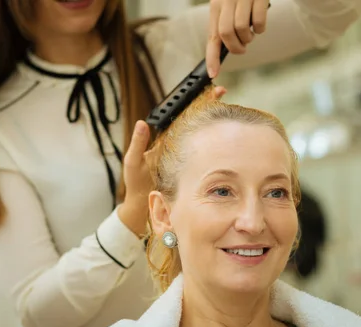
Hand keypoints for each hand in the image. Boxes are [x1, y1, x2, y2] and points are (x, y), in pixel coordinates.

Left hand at [119, 87, 226, 235]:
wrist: (142, 202)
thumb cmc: (136, 182)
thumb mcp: (134, 161)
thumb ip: (138, 143)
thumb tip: (142, 123)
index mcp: (163, 138)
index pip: (179, 114)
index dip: (191, 101)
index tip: (202, 89)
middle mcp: (175, 142)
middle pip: (193, 118)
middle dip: (207, 103)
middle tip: (222, 90)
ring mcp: (184, 153)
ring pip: (200, 133)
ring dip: (212, 121)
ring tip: (226, 109)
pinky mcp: (189, 165)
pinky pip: (202, 151)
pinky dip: (213, 143)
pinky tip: (224, 137)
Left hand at [207, 0, 269, 77]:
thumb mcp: (229, 5)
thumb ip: (225, 24)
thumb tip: (224, 49)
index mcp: (217, 6)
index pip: (212, 36)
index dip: (212, 57)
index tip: (213, 73)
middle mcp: (226, 0)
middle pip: (225, 34)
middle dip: (235, 47)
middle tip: (242, 48)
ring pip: (241, 29)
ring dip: (248, 38)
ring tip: (251, 33)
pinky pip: (258, 22)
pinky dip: (260, 29)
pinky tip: (260, 24)